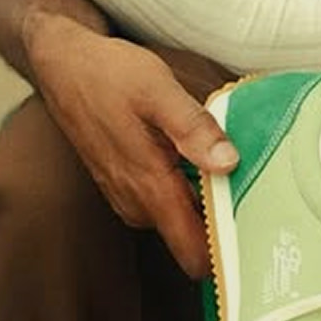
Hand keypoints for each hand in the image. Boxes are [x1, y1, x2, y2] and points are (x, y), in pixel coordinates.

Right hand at [25, 20, 236, 280]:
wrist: (63, 66)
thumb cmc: (109, 74)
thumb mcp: (158, 90)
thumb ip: (194, 129)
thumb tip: (229, 163)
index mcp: (149, 186)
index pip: (192, 254)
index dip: (226, 254)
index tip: (257, 239)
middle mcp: (136, 202)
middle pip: (192, 239)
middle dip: (223, 222)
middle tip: (255, 188)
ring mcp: (127, 197)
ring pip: (179, 222)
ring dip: (205, 204)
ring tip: (229, 168)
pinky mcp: (123, 187)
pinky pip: (165, 205)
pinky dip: (186, 191)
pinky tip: (198, 161)